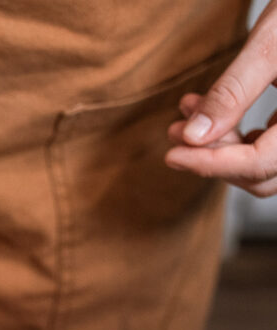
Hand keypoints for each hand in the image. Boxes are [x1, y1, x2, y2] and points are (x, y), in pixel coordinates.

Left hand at [165, 1, 276, 196]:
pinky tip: (206, 110)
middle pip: (260, 174)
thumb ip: (233, 92)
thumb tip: (194, 137)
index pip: (262, 163)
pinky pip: (264, 145)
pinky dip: (231, 135)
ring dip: (217, 145)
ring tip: (187, 111)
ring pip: (260, 164)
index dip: (213, 164)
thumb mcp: (269, 46)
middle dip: (212, 155)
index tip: (172, 156)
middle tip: (176, 130)